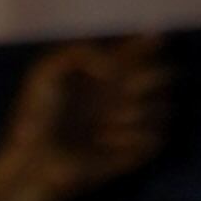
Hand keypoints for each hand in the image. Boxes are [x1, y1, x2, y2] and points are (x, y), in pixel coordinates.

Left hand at [7, 33, 170, 191]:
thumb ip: (83, 51)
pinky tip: (106, 142)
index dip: (151, 43)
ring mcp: (130, 126)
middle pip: (167, 75)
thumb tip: (115, 70)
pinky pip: (156, 137)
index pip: (143, 52)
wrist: (34, 160)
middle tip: (125, 87)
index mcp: (107, 75)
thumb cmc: (36, 117)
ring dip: (137, 111)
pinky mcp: (133, 154)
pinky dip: (133, 136)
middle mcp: (123, 98)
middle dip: (150, 78)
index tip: (151, 41)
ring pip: (165, 107)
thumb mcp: (48, 71)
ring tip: (104, 123)